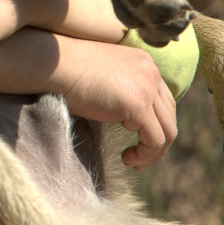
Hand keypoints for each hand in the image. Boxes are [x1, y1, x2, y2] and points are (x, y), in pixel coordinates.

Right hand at [57, 38, 176, 169]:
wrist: (54, 63)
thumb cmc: (67, 71)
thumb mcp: (103, 77)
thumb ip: (120, 89)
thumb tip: (124, 117)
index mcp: (144, 63)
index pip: (163, 100)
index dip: (154, 124)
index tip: (138, 140)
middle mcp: (151, 73)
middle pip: (169, 116)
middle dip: (157, 141)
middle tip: (137, 158)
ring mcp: (147, 88)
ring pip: (167, 131)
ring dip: (152, 153)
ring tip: (132, 161)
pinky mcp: (138, 106)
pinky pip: (154, 141)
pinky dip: (144, 155)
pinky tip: (126, 158)